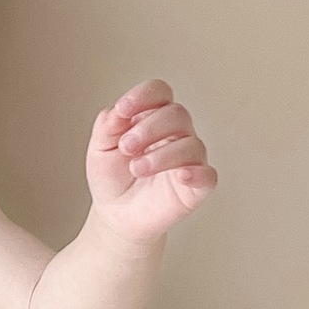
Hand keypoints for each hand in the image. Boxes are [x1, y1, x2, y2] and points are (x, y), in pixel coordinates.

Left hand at [86, 80, 216, 241]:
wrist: (115, 216)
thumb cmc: (112, 178)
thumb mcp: (100, 149)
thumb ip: (107, 126)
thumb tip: (116, 110)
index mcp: (152, 118)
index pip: (160, 92)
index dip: (144, 95)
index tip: (123, 110)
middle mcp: (176, 134)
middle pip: (177, 114)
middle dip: (150, 127)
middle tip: (126, 147)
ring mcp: (189, 159)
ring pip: (191, 144)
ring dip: (162, 155)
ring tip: (136, 168)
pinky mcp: (197, 186)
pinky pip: (208, 175)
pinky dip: (197, 174)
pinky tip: (180, 176)